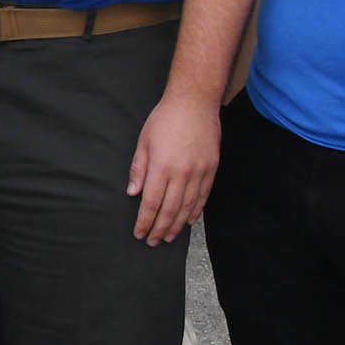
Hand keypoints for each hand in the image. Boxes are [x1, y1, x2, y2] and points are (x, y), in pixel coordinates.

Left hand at [125, 87, 221, 243]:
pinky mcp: (211, 168)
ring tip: (169, 237)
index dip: (145, 221)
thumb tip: (133, 193)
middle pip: (169, 209)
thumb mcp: (144, 141)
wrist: (195, 102)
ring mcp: (199, 171)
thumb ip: (139, 169)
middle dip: (160, 229)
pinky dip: (196, 211)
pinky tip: (189, 221)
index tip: (140, 233)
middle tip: (153, 241)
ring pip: (187, 207)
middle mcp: (181, 173)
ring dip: (177, 225)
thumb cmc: (165, 119)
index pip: (151, 203)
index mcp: (161, 167)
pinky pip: (203, 196)